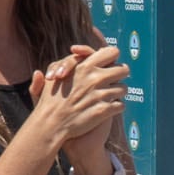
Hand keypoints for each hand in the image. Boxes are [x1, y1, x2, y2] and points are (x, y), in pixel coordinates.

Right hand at [27, 44, 128, 163]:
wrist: (50, 124)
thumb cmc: (50, 100)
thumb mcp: (55, 74)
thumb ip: (67, 62)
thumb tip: (75, 50)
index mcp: (85, 66)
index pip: (112, 52)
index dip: (112, 58)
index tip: (109, 65)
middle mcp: (95, 78)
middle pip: (123, 69)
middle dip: (119, 75)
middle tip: (114, 81)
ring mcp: (101, 94)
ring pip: (124, 88)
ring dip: (118, 93)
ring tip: (108, 97)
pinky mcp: (104, 110)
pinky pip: (121, 105)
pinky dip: (115, 108)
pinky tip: (107, 109)